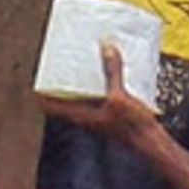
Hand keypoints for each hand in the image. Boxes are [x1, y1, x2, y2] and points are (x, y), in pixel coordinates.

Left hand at [42, 42, 161, 152]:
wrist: (151, 141)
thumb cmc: (132, 127)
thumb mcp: (120, 97)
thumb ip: (112, 72)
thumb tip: (105, 47)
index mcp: (81, 115)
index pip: (51, 105)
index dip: (41, 92)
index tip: (36, 76)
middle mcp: (87, 115)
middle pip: (66, 96)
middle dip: (62, 79)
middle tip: (61, 60)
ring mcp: (99, 113)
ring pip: (83, 93)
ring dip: (82, 79)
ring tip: (83, 59)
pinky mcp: (112, 111)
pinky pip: (100, 92)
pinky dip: (100, 80)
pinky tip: (109, 68)